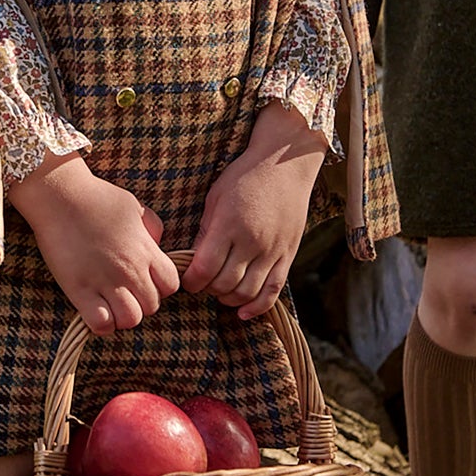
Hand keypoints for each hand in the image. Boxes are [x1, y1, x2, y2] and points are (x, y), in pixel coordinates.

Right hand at [9, 151, 180, 334]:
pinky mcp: (79, 290)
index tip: (145, 279)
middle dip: (140, 301)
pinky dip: (102, 323)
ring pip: (131, 320)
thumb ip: (152, 229)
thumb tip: (156, 248)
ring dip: (123, 315)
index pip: (171, 285)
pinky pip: (101, 324)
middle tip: (124, 290)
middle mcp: (130, 270)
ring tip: (110, 302)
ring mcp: (105, 282)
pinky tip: (95, 310)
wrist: (60, 196)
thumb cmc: (97, 198)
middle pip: (152, 306)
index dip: (160, 286)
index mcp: (146, 250)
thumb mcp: (135, 208)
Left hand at [184, 101, 325, 319]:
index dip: (191, 281)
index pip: (204, 268)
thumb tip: (194, 261)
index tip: (187, 280)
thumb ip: (206, 231)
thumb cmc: (245, 176)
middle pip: (224, 284)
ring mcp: (272, 250)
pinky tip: (243, 312)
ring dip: (229, 299)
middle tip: (203, 283)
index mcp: (229, 225)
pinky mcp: (288, 255)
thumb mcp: (216, 197)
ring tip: (220, 292)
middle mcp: (251, 241)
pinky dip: (257, 307)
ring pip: (247, 292)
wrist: (285, 163)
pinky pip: (274, 290)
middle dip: (208, 290)